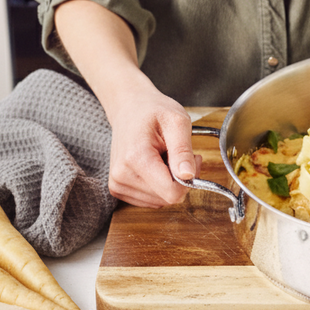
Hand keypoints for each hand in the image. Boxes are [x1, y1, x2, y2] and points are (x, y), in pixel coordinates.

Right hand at [105, 77, 202, 206]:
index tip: (191, 158)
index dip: (189, 179)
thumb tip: (188, 176)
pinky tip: (155, 165)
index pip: (171, 192)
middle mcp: (121, 175)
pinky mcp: (117, 189)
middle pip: (167, 198)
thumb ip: (182, 150)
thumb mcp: (177, 121)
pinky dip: (158, 186)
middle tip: (179, 154)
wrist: (129, 108)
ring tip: (165, 156)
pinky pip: (150, 200)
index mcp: (136, 158)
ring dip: (169, 183)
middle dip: (180, 179)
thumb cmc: (153, 111)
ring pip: (160, 201)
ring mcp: (117, 184)